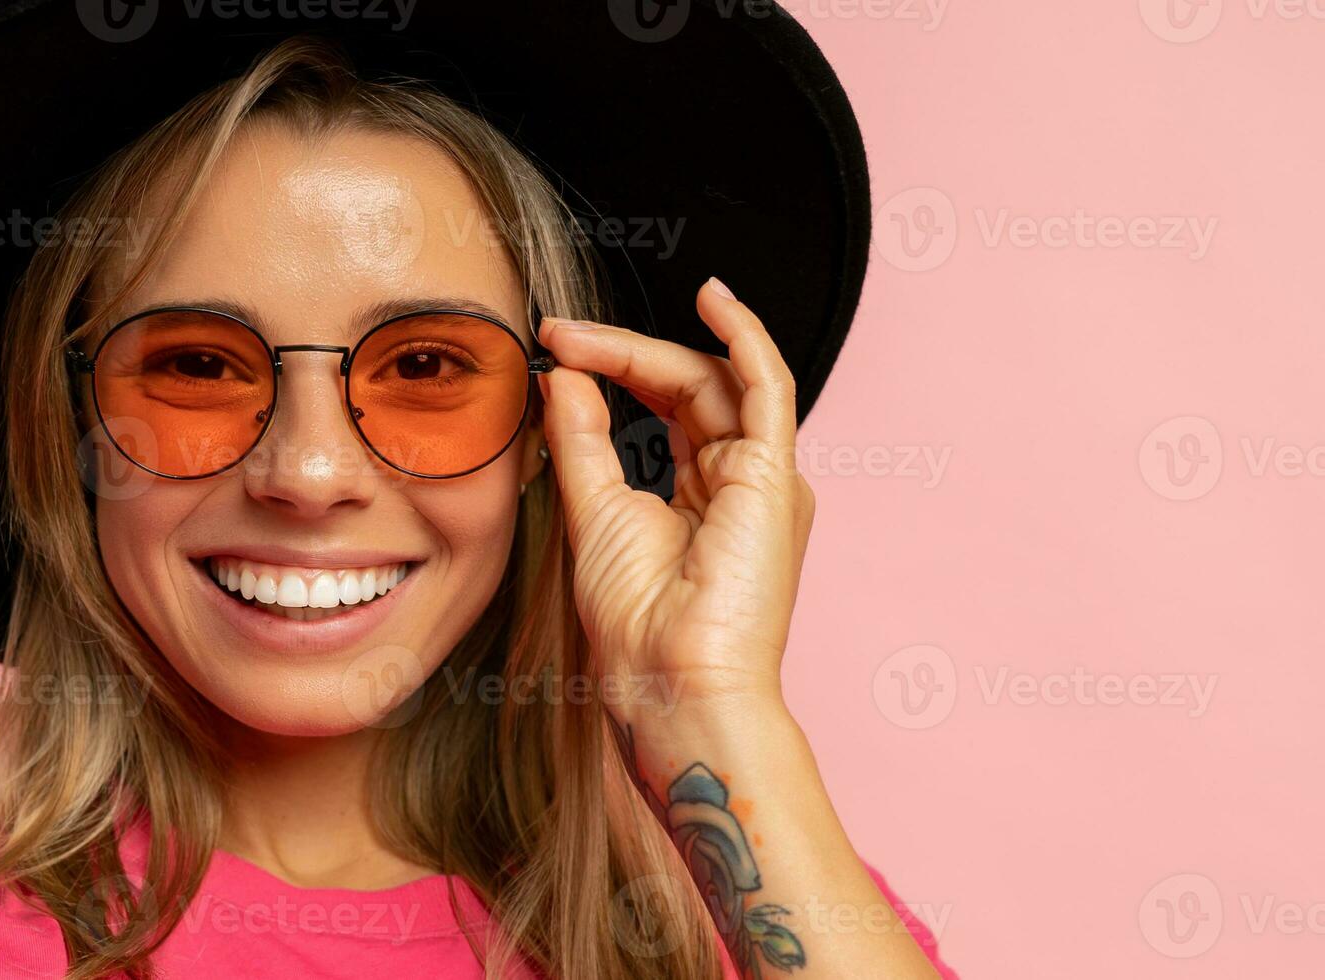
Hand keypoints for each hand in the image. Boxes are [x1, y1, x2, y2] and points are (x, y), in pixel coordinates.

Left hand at [535, 277, 815, 722]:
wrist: (671, 681)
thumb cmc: (638, 622)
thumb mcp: (594, 509)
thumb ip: (582, 437)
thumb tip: (562, 374)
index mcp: (704, 494)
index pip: (665, 404)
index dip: (611, 368)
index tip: (551, 348)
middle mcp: (742, 480)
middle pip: (688, 385)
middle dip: (620, 353)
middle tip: (556, 336)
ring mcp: (763, 476)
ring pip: (715, 379)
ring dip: (648, 347)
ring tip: (583, 334)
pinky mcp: (774, 475)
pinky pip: (768, 385)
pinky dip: (745, 336)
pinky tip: (713, 299)